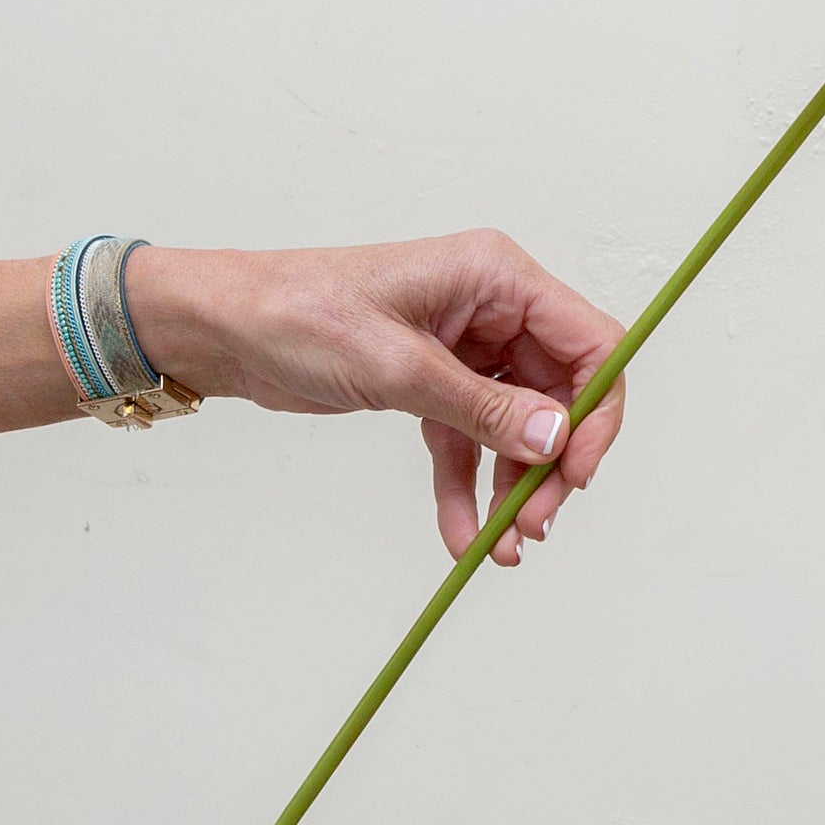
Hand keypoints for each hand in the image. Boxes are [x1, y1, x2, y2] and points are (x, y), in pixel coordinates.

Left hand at [124, 231, 625, 564]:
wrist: (226, 329)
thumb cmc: (299, 314)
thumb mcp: (398, 367)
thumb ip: (484, 408)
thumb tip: (556, 439)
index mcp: (497, 278)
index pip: (590, 342)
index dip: (597, 412)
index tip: (578, 473)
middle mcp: (492, 309)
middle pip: (560, 395)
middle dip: (552, 465)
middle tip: (536, 524)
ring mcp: (465, 349)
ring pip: (517, 428)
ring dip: (515, 489)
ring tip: (504, 546)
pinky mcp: (432, 385)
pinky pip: (469, 444)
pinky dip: (468, 489)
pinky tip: (463, 537)